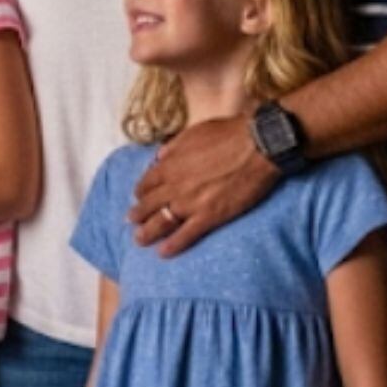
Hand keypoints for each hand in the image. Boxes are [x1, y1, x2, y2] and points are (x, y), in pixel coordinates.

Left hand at [128, 117, 278, 255]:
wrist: (256, 147)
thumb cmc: (226, 135)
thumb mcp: (191, 133)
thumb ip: (172, 147)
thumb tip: (159, 157)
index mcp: (169, 164)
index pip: (146, 182)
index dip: (140, 192)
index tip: (138, 198)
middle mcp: (174, 185)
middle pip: (148, 204)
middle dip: (137, 214)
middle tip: (130, 222)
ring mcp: (190, 203)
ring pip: (161, 221)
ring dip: (147, 232)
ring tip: (139, 240)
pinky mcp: (210, 216)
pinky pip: (186, 234)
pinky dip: (173, 245)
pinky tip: (163, 253)